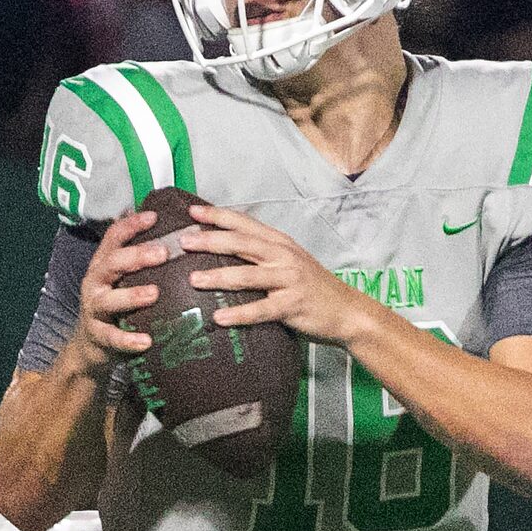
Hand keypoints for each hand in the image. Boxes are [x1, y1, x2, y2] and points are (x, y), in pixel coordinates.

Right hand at [60, 209, 164, 374]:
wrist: (90, 344)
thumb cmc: (115, 304)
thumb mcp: (121, 278)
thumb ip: (137, 259)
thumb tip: (165, 226)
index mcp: (103, 264)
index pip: (113, 237)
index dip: (132, 225)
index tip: (154, 217)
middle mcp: (95, 282)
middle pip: (112, 263)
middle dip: (136, 256)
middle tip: (163, 253)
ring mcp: (94, 309)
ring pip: (109, 300)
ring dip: (132, 296)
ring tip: (154, 294)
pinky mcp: (97, 335)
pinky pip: (112, 337)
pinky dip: (128, 340)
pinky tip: (146, 341)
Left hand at [187, 204, 380, 344]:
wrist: (347, 311)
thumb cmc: (310, 287)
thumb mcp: (288, 262)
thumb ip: (260, 255)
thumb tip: (222, 249)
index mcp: (279, 243)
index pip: (245, 224)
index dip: (218, 216)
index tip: (191, 213)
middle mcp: (283, 257)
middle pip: (242, 244)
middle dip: (211, 240)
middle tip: (184, 242)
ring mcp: (289, 280)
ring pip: (248, 275)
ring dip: (219, 276)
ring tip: (193, 279)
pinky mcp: (292, 306)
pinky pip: (261, 310)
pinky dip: (239, 314)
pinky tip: (219, 317)